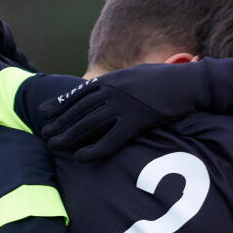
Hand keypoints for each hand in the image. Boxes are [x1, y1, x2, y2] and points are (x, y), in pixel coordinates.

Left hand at [40, 62, 210, 160]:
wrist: (189, 82)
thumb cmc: (165, 80)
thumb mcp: (136, 75)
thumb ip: (118, 83)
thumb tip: (103, 89)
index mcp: (112, 80)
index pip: (79, 93)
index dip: (59, 103)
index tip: (44, 112)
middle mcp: (113, 91)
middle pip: (80, 110)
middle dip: (60, 122)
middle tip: (45, 134)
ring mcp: (123, 106)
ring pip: (89, 124)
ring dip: (69, 136)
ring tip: (55, 146)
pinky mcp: (136, 121)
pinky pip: (111, 139)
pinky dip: (94, 149)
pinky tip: (81, 157)